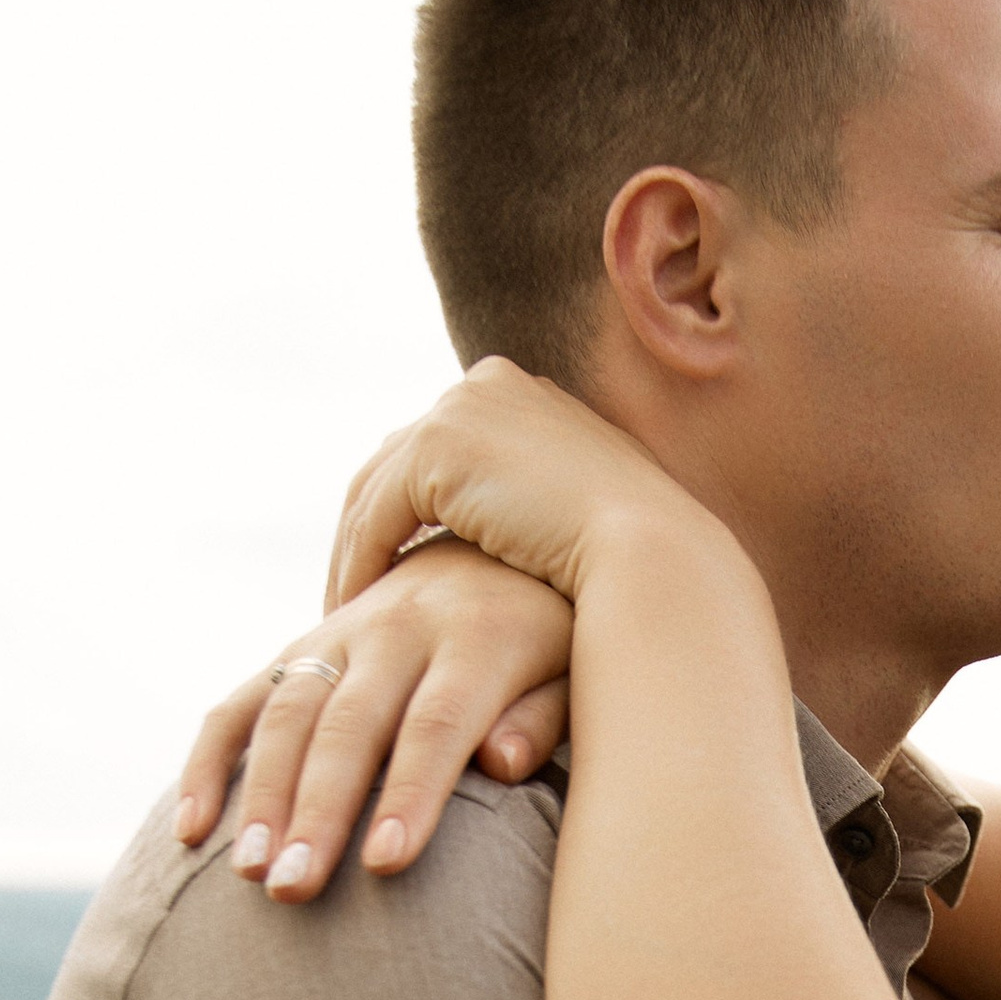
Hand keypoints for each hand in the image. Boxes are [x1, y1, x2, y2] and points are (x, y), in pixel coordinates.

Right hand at [173, 539, 571, 901]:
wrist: (510, 543)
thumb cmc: (561, 636)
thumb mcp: (581, 663)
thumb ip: (546, 714)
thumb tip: (503, 764)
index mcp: (479, 636)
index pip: (437, 723)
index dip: (411, 793)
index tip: (385, 864)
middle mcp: (401, 627)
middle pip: (350, 726)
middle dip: (319, 810)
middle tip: (294, 887)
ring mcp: (341, 633)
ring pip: (287, 714)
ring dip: (259, 796)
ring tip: (246, 872)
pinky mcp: (303, 648)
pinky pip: (242, 703)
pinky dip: (210, 765)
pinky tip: (193, 832)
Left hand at [324, 359, 709, 612]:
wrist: (651, 556)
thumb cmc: (633, 557)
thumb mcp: (579, 514)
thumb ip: (536, 507)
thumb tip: (513, 541)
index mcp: (519, 393)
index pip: (439, 450)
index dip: (409, 511)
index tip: (399, 570)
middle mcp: (484, 385)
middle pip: (396, 462)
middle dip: (370, 529)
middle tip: (354, 594)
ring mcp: (458, 409)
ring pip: (375, 489)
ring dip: (354, 553)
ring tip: (348, 614)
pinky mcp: (436, 448)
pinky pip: (375, 516)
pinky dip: (361, 564)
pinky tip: (360, 613)